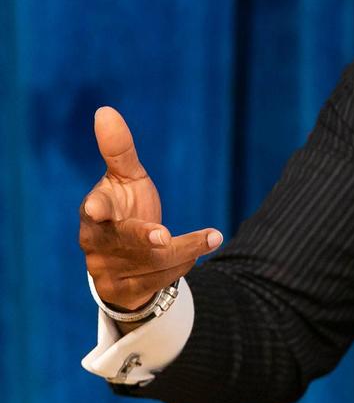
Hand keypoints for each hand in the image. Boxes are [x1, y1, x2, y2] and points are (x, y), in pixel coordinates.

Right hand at [79, 106, 222, 312]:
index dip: (96, 209)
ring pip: (151, 263)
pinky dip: (182, 267)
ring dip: (184, 251)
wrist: (125, 257)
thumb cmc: (124, 206)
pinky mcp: (123, 292)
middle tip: (164, 236)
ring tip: (210, 237)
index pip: (95, 210)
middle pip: (123, 241)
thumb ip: (118, 149)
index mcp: (95, 212)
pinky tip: (196, 253)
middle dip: (144, 238)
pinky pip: (158, 283)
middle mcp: (96, 243)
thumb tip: (105, 110)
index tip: (94, 208)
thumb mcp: (126, 178)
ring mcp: (107, 270)